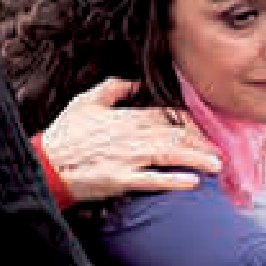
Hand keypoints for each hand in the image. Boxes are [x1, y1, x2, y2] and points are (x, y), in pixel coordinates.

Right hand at [42, 78, 221, 203]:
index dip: (189, 123)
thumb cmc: (65, 135)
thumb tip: (134, 82)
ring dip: (196, 159)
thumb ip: (113, 88)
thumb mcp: (86, 101)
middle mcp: (131, 136)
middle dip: (200, 142)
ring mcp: (128, 159)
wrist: (47, 163)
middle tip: (218, 151)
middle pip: (175, 135)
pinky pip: (153, 180)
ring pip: (170, 155)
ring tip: (216, 166)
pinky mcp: (121, 180)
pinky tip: (192, 183)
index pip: (166, 116)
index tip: (203, 130)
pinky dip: (174, 181)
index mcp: (126, 117)